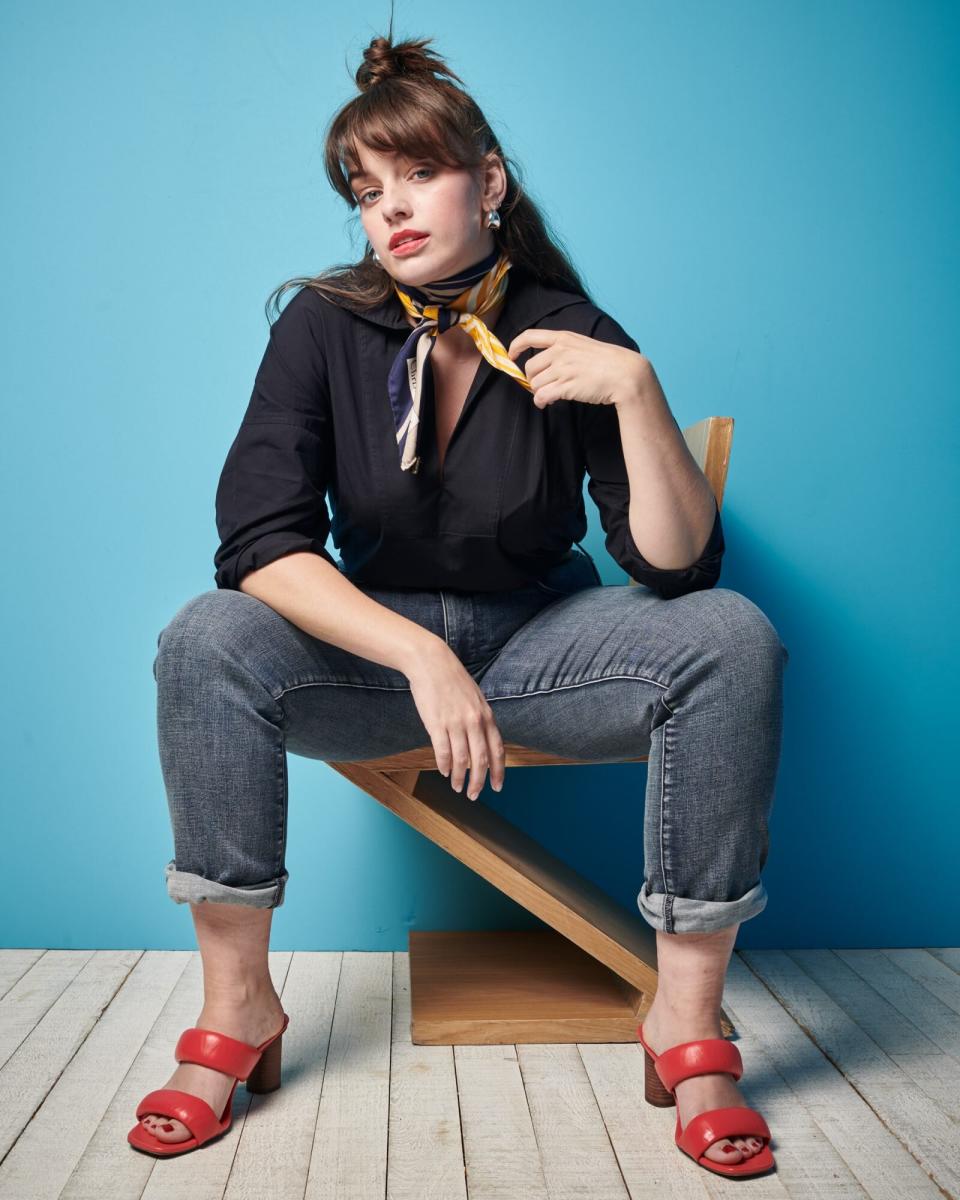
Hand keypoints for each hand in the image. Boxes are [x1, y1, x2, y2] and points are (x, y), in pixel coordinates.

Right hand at [404, 643, 504, 800]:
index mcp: (486, 715)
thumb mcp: (475, 698)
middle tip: (474, 795)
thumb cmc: (452, 679)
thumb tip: (482, 741)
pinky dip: (445, 765)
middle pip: (481, 760)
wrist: (431, 662)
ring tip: (457, 787)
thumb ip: (480, 719)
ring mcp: (456, 723)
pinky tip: (444, 772)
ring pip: (462, 760)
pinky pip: (443, 751)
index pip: (498, 750)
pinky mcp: (437, 723)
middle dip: (479, 782)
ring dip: (460, 777)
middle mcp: (474, 721)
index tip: (498, 786)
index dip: (499, 771)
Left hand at [506, 328, 647, 409]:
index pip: (530, 336)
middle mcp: (560, 351)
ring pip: (535, 383)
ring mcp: (563, 369)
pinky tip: (546, 403)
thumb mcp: (584, 345)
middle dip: (532, 379)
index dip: (516, 345)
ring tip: (547, 396)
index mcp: (563, 338)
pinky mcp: (566, 386)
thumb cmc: (608, 362)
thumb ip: (565, 350)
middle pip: (530, 367)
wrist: (625, 374)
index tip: (511, 354)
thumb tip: (548, 364)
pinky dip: (540, 401)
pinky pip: (542, 396)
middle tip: (540, 385)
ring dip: (538, 392)